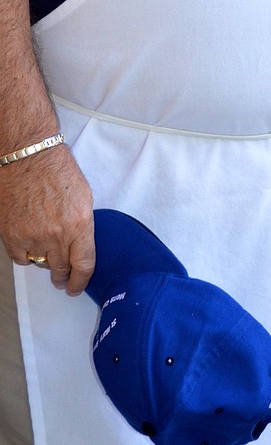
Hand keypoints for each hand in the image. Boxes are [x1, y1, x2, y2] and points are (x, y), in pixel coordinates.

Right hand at [0, 145, 94, 295]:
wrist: (28, 158)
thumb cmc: (57, 170)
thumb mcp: (83, 197)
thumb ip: (82, 225)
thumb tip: (79, 245)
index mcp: (80, 224)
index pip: (84, 265)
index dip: (81, 281)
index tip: (77, 287)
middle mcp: (57, 234)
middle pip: (61, 269)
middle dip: (63, 277)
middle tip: (63, 280)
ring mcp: (33, 237)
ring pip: (42, 264)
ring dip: (46, 263)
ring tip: (48, 255)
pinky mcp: (13, 236)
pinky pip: (22, 258)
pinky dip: (27, 254)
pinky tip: (31, 245)